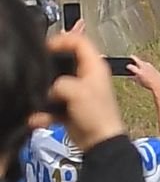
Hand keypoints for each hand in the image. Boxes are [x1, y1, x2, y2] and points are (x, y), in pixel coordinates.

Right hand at [45, 28, 122, 149]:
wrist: (99, 142)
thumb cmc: (95, 114)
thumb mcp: (77, 92)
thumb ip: (60, 83)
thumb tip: (51, 88)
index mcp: (94, 66)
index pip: (80, 41)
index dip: (63, 39)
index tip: (47, 46)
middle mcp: (87, 76)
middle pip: (66, 61)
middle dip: (51, 65)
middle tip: (38, 68)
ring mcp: (79, 92)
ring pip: (57, 83)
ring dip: (46, 92)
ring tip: (39, 98)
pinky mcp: (71, 107)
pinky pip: (54, 104)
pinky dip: (46, 112)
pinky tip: (41, 119)